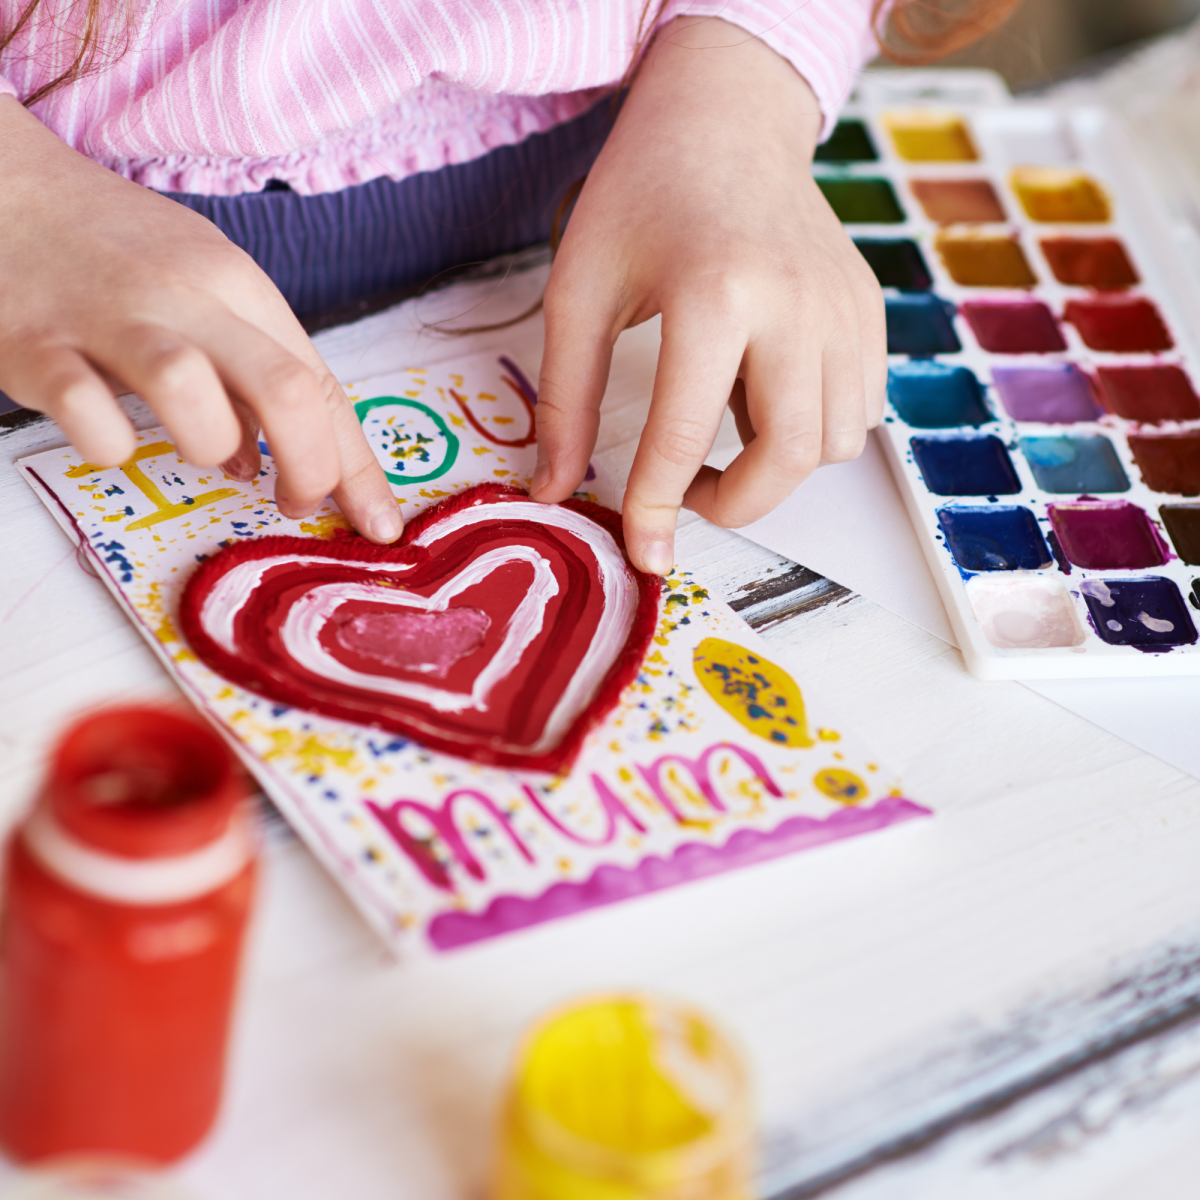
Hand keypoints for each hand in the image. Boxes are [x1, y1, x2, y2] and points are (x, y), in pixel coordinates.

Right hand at [0, 97, 399, 541]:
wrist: (1, 183)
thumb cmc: (114, 250)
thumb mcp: (204, 287)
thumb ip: (247, 369)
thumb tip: (272, 459)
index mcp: (238, 286)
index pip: (321, 385)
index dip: (357, 468)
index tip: (378, 525)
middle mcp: (185, 298)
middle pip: (285, 391)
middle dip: (309, 469)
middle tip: (292, 501)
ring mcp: (110, 320)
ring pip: (193, 397)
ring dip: (210, 447)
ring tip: (196, 449)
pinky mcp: (36, 345)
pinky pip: (90, 416)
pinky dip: (110, 445)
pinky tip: (109, 433)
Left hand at [533, 16, 885, 574]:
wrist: (725, 120)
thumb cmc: (642, 195)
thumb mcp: (580, 287)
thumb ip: (565, 396)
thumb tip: (554, 489)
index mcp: (716, 294)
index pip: (686, 438)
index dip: (657, 510)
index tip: (644, 552)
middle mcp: (797, 305)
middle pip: (788, 459)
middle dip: (735, 505)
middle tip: (688, 493)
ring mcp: (844, 309)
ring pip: (833, 446)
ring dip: (776, 466)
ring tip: (726, 418)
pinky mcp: (867, 311)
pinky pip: (858, 411)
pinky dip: (813, 431)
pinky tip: (766, 392)